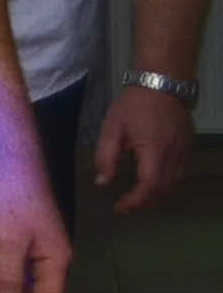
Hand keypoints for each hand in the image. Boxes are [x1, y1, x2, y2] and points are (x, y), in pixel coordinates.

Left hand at [0, 158, 71, 292]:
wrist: (12, 163)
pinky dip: (7, 290)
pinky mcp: (28, 242)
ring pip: (28, 289)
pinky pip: (20, 276)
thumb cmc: (11, 201)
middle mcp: (54, 260)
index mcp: (56, 262)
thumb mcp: (6, 243)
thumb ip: (9, 279)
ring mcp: (42, 251)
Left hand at [94, 84, 194, 212]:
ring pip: (176, 184)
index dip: (135, 202)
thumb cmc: (134, 105)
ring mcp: (185, 151)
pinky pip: (182, 174)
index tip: (119, 208)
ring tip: (137, 198)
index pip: (149, 187)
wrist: (162, 84)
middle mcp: (175, 154)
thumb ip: (106, 157)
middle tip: (125, 206)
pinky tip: (154, 184)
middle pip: (164, 190)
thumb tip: (102, 183)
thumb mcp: (111, 129)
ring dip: (157, 196)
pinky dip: (168, 185)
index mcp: (154, 150)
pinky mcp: (189, 147)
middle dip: (144, 203)